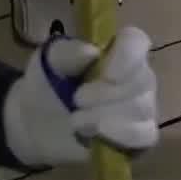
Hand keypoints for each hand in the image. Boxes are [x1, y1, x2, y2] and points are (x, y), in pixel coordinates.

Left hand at [3, 26, 157, 166]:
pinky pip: (145, 135)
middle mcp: (136, 77)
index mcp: (116, 52)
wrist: (35, 123)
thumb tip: (92, 53)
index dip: (128, 56)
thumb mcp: (48, 62)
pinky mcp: (139, 137)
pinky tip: (95, 135)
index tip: (107, 74)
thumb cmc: (47, 84)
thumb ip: (67, 53)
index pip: (136, 42)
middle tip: (76, 99)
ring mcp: (141, 108)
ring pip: (141, 109)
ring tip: (75, 120)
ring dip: (105, 115)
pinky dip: (120, 135)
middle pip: (142, 79)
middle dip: (107, 93)